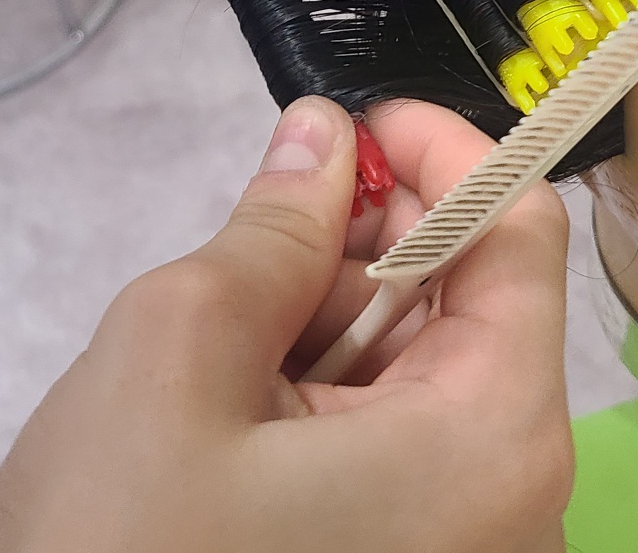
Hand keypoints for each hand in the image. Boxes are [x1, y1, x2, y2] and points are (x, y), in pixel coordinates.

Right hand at [0, 98, 574, 552]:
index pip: (520, 232)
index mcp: (493, 441)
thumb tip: (323, 134)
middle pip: (471, 298)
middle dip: (372, 234)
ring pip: (421, 365)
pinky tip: (237, 391)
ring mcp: (457, 545)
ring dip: (333, 310)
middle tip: (265, 220)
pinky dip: (321, 384)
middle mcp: (510, 501)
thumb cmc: (117, 548)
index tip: (348, 127)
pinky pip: (391, 438)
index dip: (443, 150)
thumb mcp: (177, 357)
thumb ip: (271, 228)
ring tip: (231, 323)